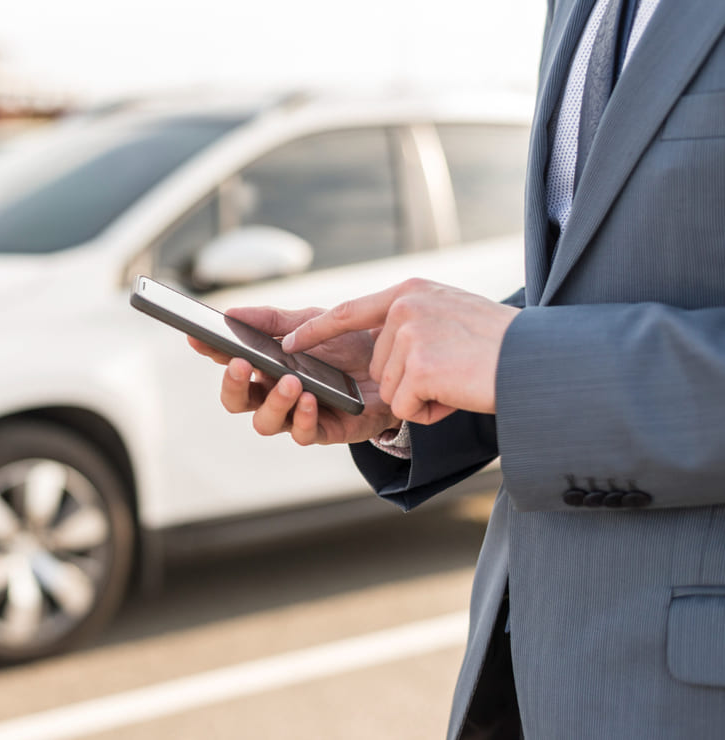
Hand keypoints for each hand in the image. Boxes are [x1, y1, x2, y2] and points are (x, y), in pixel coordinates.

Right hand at [188, 306, 397, 445]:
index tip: (197, 338)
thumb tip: (231, 312)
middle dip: (232, 384)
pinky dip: (302, 417)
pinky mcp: (323, 431)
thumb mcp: (311, 322)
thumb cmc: (348, 345)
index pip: (229, 362)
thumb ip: (273, 320)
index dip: (210, 352)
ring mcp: (296, 415)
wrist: (394, 363)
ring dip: (273, 402)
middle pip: (236, 401)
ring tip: (290, 381)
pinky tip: (310, 399)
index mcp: (266, 367)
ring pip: (265, 422)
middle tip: (240, 364)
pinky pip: (302, 434)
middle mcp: (274, 394)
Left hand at [282, 279, 519, 424]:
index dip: (316, 330)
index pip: (349, 312)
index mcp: (411, 292)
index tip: (287, 342)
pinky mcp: (418, 367)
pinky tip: (458, 394)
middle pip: (378, 365)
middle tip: (453, 371)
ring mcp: (410, 336)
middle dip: (410, 382)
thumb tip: (386, 347)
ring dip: (423, 397)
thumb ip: (415, 321)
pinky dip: (431, 412)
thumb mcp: (452, 314)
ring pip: (391, 389)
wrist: (540, 362)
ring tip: (459, 379)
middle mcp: (405, 308)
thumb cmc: (505, 346)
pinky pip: (405, 408)